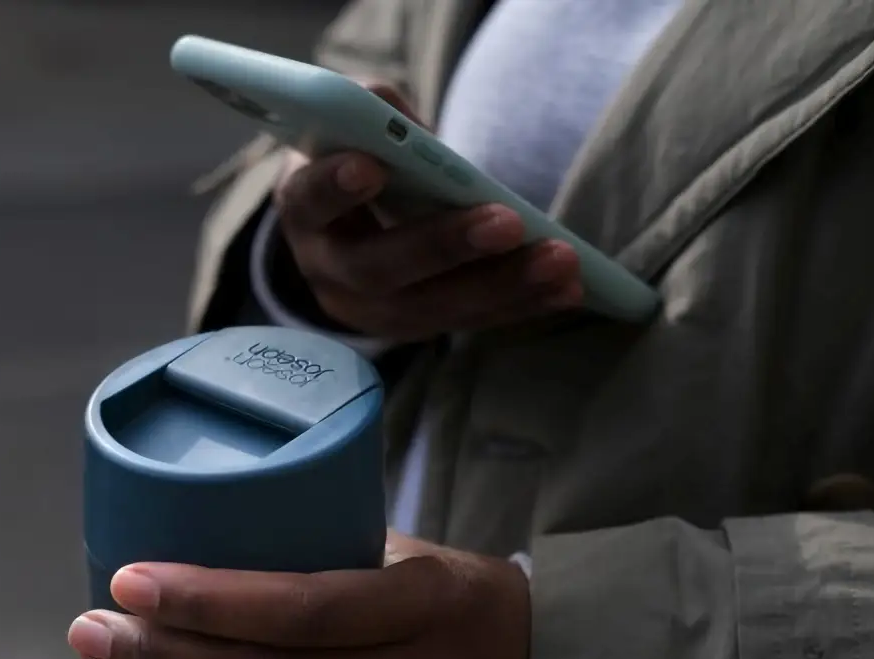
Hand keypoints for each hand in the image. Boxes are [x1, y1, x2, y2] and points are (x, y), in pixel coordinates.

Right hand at [273, 85, 582, 341]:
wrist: (349, 224)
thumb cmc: (358, 160)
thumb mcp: (352, 131)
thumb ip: (370, 115)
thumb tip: (392, 115)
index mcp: (305, 212)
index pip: (310, 201)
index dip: (335, 187)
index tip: (372, 167)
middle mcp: (329, 272)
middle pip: (380, 270)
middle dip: (446, 246)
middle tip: (508, 222)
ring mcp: (370, 311)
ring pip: (432, 309)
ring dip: (503, 286)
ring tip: (561, 261)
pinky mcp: (415, 329)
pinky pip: (468, 322)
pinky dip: (521, 305)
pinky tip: (568, 289)